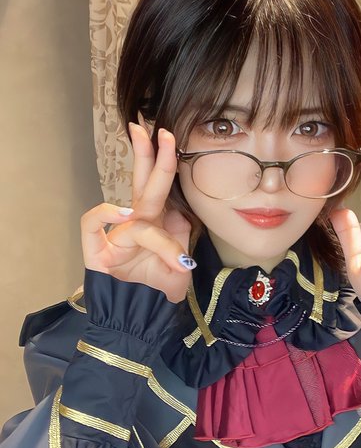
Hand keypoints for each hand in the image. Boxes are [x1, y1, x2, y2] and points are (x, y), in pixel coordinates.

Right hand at [80, 124, 192, 302]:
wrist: (141, 320)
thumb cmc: (160, 289)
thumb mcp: (181, 262)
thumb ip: (180, 235)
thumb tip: (180, 216)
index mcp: (156, 221)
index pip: (159, 184)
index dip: (164, 159)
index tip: (168, 134)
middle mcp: (135, 223)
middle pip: (142, 181)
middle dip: (147, 153)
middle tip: (149, 128)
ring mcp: (115, 235)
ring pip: (133, 211)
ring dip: (159, 237)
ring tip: (178, 262)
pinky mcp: (96, 250)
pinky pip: (93, 222)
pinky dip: (106, 215)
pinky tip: (123, 218)